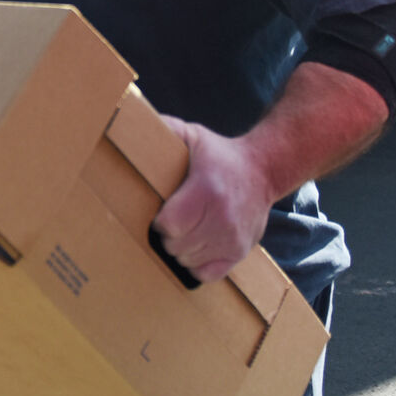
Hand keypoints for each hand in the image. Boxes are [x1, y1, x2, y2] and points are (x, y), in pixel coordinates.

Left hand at [151, 115, 276, 284]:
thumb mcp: (193, 136)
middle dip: (167, 236)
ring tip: (183, 232)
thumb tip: (131, 120)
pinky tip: (196, 248)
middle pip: (177, 245)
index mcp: (207, 191)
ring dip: (180, 250)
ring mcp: (233, 239)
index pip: (170, 224)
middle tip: (170, 223)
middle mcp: (223, 218)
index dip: (158, 221)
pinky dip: (196, 265)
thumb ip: (165, 129)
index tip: (159, 211)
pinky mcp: (240, 252)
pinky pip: (207, 274)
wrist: (264, 170)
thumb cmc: (220, 155)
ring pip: (189, 261)